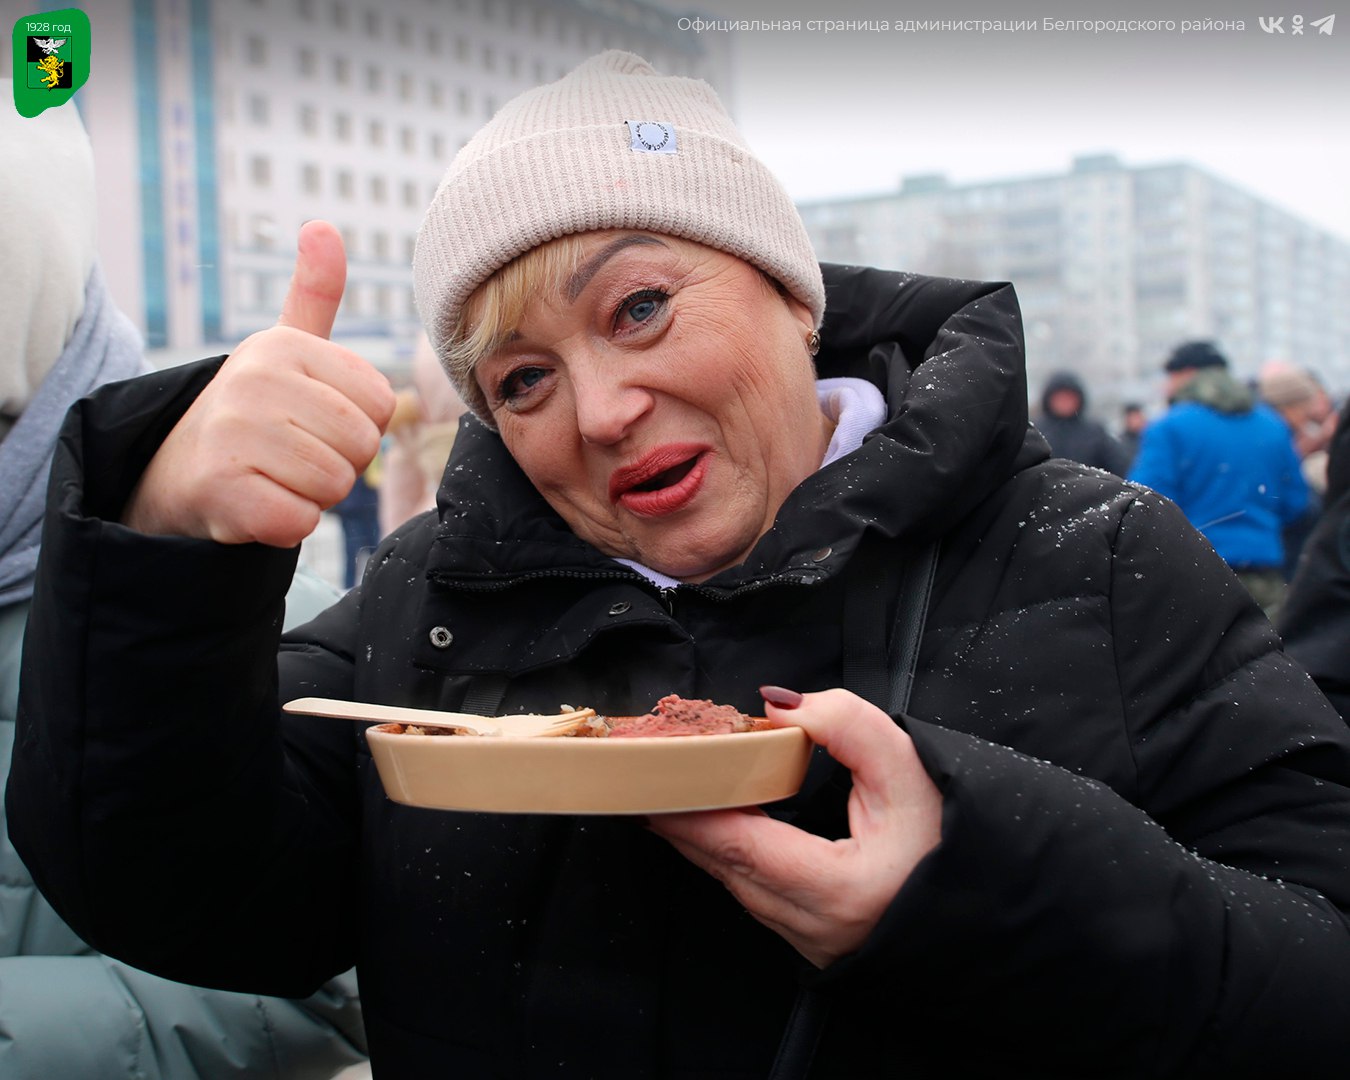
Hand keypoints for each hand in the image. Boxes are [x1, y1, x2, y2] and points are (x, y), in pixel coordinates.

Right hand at [123, 221, 395, 546]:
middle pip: (361, 447)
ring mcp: (234, 434)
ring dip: (312, 495)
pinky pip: (300, 521)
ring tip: (272, 475)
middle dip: (338, 464)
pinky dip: (287, 524)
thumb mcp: (284, 348)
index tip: (311, 422)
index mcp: (283, 346)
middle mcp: (254, 380)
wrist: (176, 473)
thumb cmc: (252, 412)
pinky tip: (256, 503)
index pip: (382, 404)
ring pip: (334, 485)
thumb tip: (324, 227)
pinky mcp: (222, 490)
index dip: (358, 427)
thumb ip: (313, 295)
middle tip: (292, 456)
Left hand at [647, 689, 941, 968]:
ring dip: (701, 839)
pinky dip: (729, 857)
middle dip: (682, 821)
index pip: (740, 846)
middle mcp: (816, 928)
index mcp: (838, 892)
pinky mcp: (813, 940)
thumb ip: (846, 725)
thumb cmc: (954, 840)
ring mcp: (812, 942)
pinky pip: (755, 895)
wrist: (990, 902)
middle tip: (645, 780)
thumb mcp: (910, 769)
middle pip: (726, 867)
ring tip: (671, 794)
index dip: (691, 812)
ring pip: (736, 885)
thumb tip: (776, 706)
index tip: (653, 781)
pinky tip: (713, 828)